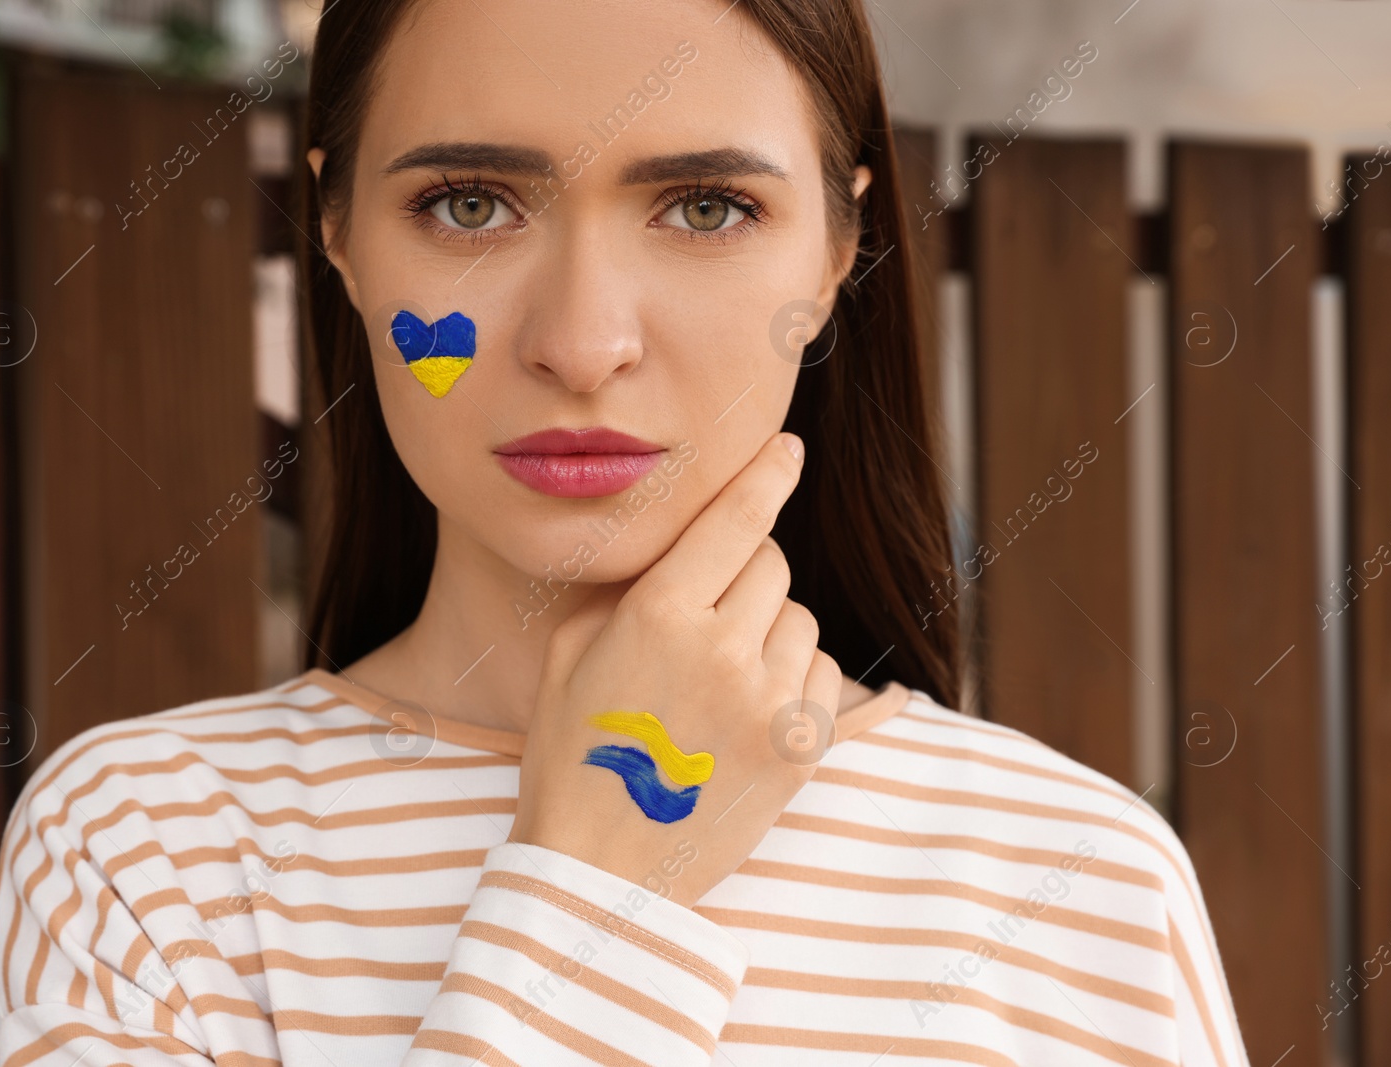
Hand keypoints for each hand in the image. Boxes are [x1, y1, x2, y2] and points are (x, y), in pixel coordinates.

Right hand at [508, 431, 841, 906]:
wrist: (602, 871)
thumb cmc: (570, 756)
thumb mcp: (567, 657)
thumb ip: (623, 593)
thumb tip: (678, 556)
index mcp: (658, 617)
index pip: (733, 521)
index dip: (764, 475)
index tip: (787, 449)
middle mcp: (722, 650)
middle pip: (771, 565)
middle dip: (745, 574)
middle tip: (710, 613)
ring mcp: (768, 702)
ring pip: (800, 620)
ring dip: (771, 630)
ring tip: (723, 675)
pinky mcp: (801, 749)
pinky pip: (823, 678)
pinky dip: (795, 679)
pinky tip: (751, 708)